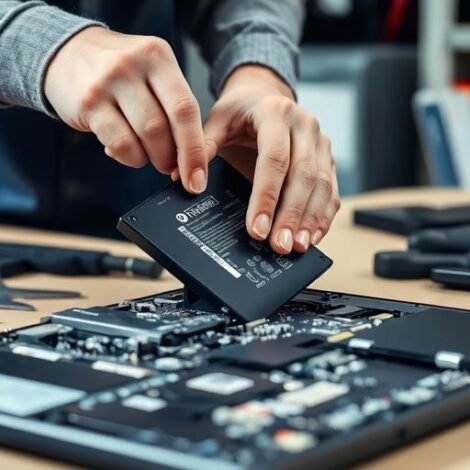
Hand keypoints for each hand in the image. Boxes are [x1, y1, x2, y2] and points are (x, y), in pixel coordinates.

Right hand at [44, 27, 207, 193]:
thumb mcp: (153, 75)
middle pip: (165, 127)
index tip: (198, 180)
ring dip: (151, 158)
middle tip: (170, 167)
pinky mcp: (88, 103)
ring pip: (144, 137)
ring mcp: (107, 82)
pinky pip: (119, 144)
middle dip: (172, 158)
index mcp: (159, 57)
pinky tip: (128, 150)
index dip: (195, 150)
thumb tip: (192, 161)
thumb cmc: (122, 73)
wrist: (67, 53)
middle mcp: (134, 64)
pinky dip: (129, 157)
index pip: (186, 109)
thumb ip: (174, 110)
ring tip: (147, 154)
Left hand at [202, 66, 339, 254]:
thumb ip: (203, 146)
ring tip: (297, 246)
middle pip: (303, 176)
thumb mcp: (218, 120)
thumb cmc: (240, 111)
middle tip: (279, 245)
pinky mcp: (327, 159)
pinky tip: (313, 236)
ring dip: (310, 219)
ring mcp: (320, 143)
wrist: (265, 95)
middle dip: (291, 215)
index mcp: (276, 113)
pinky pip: (331, 190)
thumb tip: (187, 181)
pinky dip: (323, 216)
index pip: (274, 159)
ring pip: (321, 185)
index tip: (256, 228)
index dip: (266, 197)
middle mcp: (305, 126)